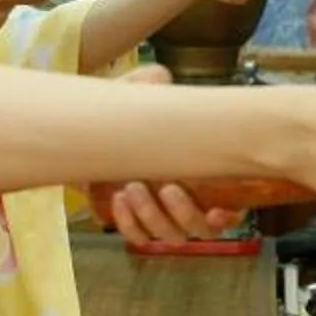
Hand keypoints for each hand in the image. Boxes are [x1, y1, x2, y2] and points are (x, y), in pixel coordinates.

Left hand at [104, 65, 248, 241]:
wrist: (88, 131)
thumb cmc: (124, 115)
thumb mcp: (138, 96)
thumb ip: (152, 85)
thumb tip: (160, 78)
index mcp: (202, 176)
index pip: (227, 209)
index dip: (226, 217)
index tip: (216, 210)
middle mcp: (186, 201)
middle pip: (197, 228)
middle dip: (183, 211)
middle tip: (165, 186)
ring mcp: (160, 215)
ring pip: (168, 234)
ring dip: (152, 215)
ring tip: (132, 189)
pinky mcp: (133, 222)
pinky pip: (138, 238)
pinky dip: (129, 224)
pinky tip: (119, 200)